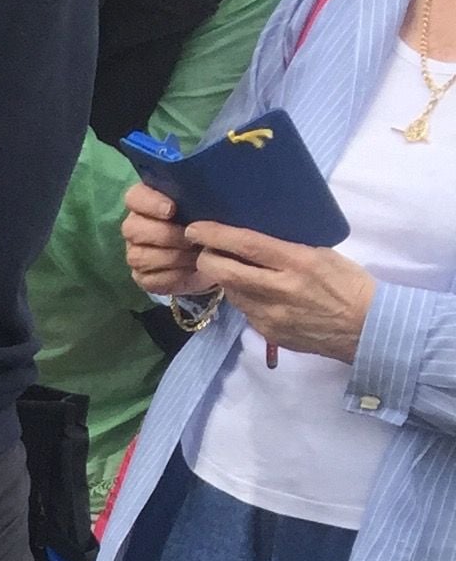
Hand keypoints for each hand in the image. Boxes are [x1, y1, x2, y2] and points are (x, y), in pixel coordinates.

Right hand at [121, 182, 213, 298]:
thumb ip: (197, 197)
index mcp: (145, 203)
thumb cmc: (206, 222)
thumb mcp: (205, 204)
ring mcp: (135, 253)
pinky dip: (172, 275)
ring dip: (171, 256)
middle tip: (191, 238)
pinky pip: (149, 278)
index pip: (134, 198)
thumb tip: (206, 194)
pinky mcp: (142, 277)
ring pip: (139, 256)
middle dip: (164, 234)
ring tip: (195, 255)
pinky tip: (190, 270)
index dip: (149, 203)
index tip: (171, 209)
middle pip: (132, 229)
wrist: (213, 255)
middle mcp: (134, 227)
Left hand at [186, 224, 376, 361]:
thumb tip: (252, 239)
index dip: (215, 235)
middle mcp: (279, 288)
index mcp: (297, 261)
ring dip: (226, 279)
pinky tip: (254, 292)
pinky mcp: (268, 332)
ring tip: (232, 268)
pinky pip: (245, 310)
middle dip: (206, 259)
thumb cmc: (348, 282)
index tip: (195, 228)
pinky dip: (244, 298)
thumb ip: (286, 248)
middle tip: (204, 250)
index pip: (246, 244)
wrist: (365, 327)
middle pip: (224, 272)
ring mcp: (271, 314)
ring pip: (230, 292)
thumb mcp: (322, 254)